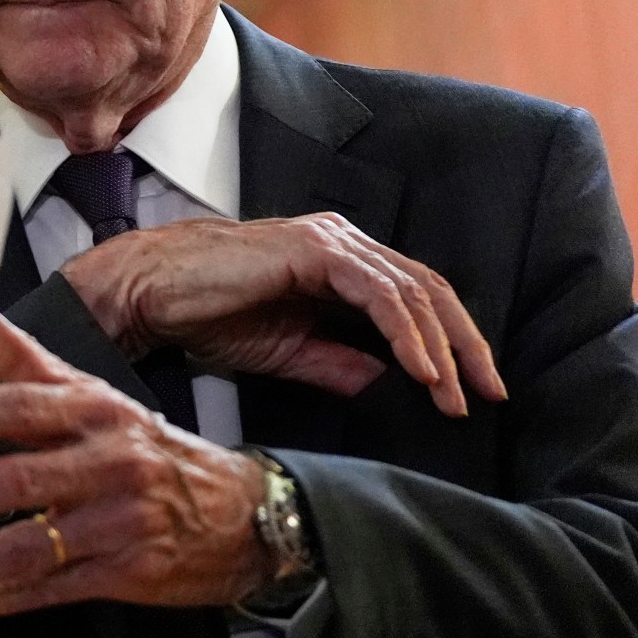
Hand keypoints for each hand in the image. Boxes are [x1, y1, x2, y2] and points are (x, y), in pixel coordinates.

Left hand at [0, 312, 270, 615]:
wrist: (243, 513)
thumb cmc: (147, 448)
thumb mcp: (96, 394)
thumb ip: (26, 361)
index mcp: (93, 411)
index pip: (24, 405)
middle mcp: (105, 464)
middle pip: (17, 479)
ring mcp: (116, 523)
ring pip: (26, 547)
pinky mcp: (124, 574)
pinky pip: (48, 590)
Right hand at [60, 212, 505, 415]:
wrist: (150, 294)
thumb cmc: (206, 315)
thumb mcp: (288, 352)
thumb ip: (339, 364)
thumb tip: (388, 385)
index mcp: (341, 263)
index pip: (416, 299)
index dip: (452, 344)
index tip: (472, 394)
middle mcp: (344, 243)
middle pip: (430, 290)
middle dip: (466, 347)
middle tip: (487, 395)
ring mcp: (332, 241)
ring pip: (413, 291)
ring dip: (441, 349)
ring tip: (452, 396)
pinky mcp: (315, 250)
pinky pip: (380, 293)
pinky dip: (407, 334)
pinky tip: (421, 372)